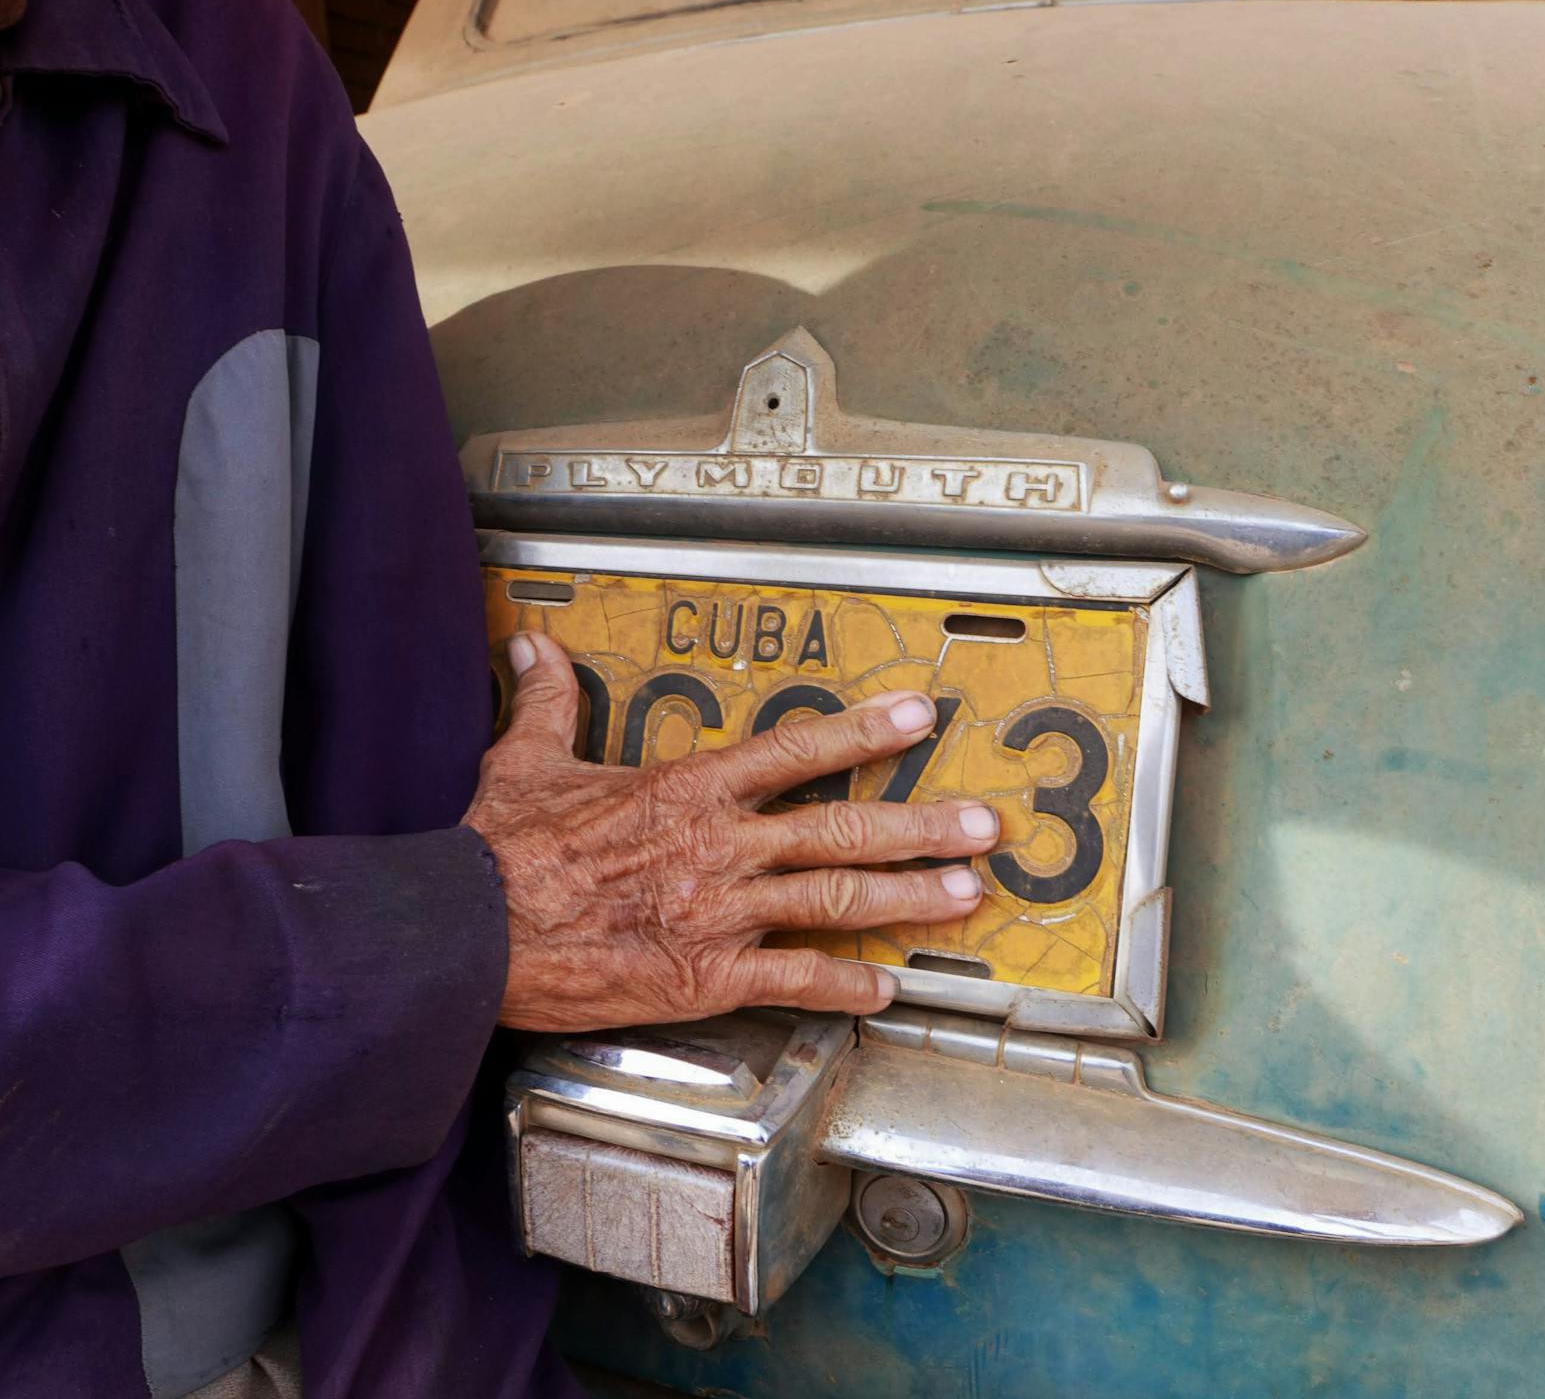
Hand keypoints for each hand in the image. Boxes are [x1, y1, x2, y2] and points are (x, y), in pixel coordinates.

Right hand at [464, 631, 998, 1030]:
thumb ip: (550, 701)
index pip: (796, 750)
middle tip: (983, 825)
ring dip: (909, 900)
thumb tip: (534, 647)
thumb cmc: (500, 851)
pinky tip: (887, 988)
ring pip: (836, 903)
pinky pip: (795, 981)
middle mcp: (721, 847)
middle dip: (922, 826)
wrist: (471, 936)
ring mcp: (721, 914)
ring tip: (966, 896)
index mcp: (689, 789)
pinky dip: (847, 984)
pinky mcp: (706, 978)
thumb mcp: (525, 760)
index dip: (865, 730)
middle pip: (842, 831)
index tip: (919, 716)